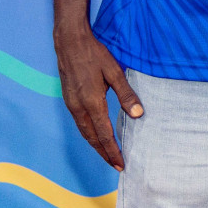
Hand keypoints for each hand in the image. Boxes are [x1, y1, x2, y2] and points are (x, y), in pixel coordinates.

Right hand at [53, 23, 142, 169]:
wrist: (69, 43)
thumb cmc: (94, 55)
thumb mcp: (115, 72)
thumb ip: (126, 94)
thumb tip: (138, 114)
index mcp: (92, 103)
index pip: (104, 134)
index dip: (112, 151)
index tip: (121, 164)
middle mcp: (79, 108)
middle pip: (92, 138)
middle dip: (104, 153)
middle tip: (116, 165)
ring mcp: (71, 104)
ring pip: (84, 132)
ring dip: (96, 145)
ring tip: (108, 154)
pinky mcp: (69, 100)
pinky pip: (79, 124)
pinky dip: (89, 134)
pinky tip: (96, 135)